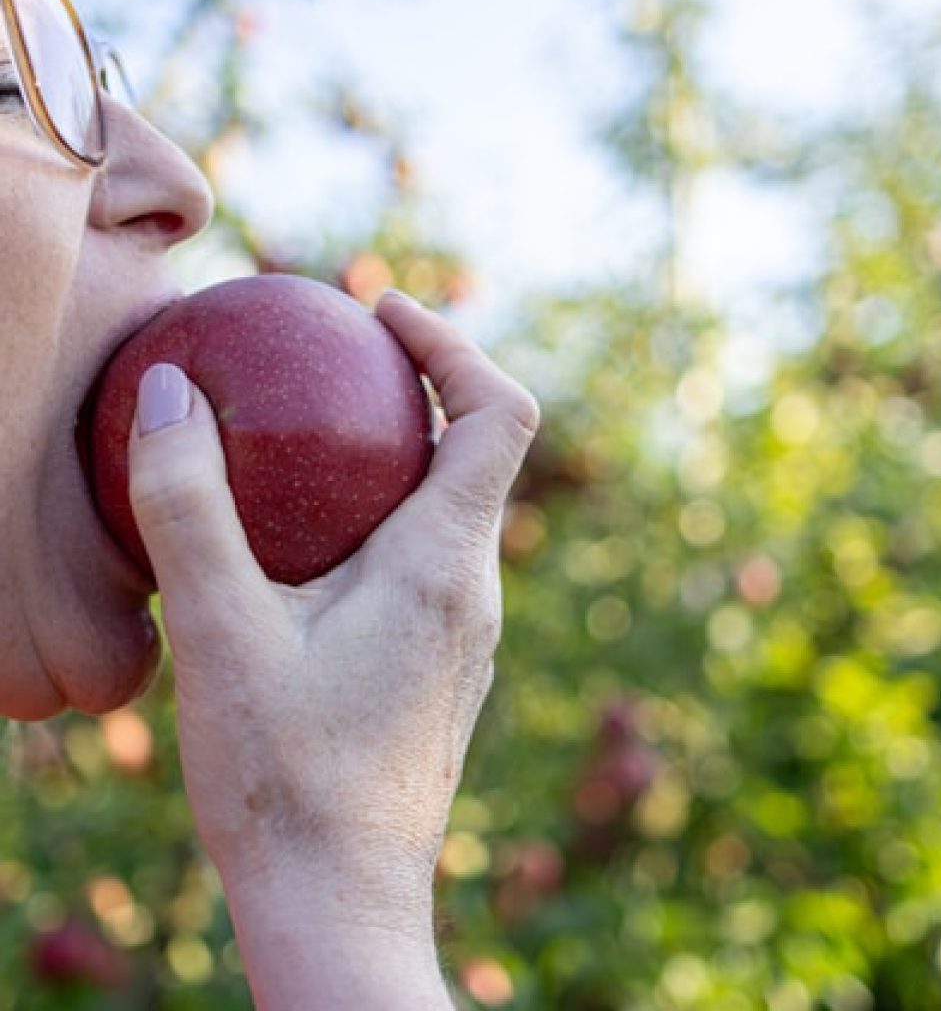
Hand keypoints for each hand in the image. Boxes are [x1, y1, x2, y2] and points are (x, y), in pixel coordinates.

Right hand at [126, 290, 537, 997]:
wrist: (339, 899)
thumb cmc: (283, 778)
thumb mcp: (217, 632)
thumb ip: (188, 506)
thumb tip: (173, 396)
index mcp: (444, 563)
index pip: (497, 412)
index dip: (453, 345)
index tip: (384, 311)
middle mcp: (475, 591)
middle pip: (479, 451)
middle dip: (421, 388)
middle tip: (338, 361)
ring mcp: (466, 632)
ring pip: (454, 508)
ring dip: (400, 456)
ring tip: (317, 441)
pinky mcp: (444, 664)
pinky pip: (431, 560)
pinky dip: (387, 518)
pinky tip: (313, 545)